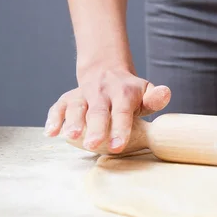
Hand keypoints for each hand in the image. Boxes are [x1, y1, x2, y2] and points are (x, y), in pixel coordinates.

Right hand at [44, 66, 170, 152]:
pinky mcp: (68, 98)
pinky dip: (53, 118)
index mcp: (123, 93)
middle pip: (98, 112)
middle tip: (94, 144)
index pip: (122, 112)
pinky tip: (51, 132)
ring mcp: (83, 94)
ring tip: (70, 136)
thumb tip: (165, 93)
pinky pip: (58, 107)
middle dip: (95, 128)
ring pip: (76, 107)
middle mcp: (101, 92)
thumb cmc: (130, 91)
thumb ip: (155, 98)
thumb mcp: (146, 91)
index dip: (120, 128)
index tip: (118, 145)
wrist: (107, 71)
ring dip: (72, 121)